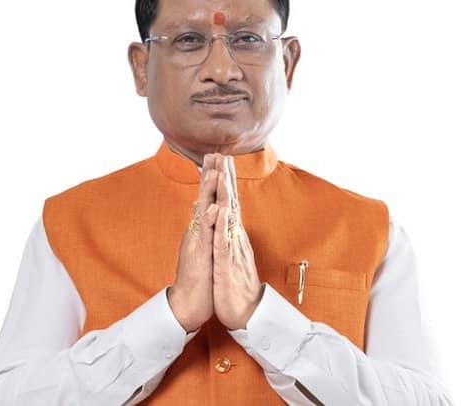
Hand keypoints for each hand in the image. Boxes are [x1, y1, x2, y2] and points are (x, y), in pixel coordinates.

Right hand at [168, 154, 219, 331]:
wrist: (188, 304)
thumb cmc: (198, 279)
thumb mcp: (202, 249)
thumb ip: (202, 229)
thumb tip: (202, 211)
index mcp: (202, 230)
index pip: (207, 199)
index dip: (212, 179)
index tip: (217, 157)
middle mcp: (198, 232)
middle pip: (203, 199)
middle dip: (209, 175)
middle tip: (214, 152)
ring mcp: (197, 243)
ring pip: (203, 212)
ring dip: (207, 192)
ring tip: (213, 170)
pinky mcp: (199, 257)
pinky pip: (205, 237)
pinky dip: (209, 222)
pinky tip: (213, 208)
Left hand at [212, 156, 262, 329]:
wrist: (245, 313)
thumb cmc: (235, 285)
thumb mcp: (228, 255)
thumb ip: (227, 235)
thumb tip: (223, 218)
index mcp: (232, 235)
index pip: (228, 202)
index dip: (224, 180)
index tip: (220, 158)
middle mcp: (235, 238)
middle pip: (231, 203)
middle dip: (226, 178)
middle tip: (223, 153)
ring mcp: (232, 250)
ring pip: (229, 218)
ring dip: (225, 195)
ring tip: (222, 173)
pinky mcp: (228, 264)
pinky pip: (224, 242)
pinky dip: (222, 226)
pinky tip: (221, 211)